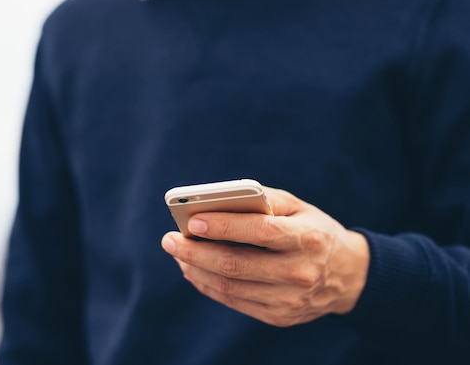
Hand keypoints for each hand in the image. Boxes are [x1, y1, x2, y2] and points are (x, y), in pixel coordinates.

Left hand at [161, 187, 369, 326]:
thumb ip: (261, 199)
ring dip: (196, 270)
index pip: (260, 232)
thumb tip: (216, 201)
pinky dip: (208, 286)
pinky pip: (234, 302)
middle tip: (169, 239)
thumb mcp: (298, 206)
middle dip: (195, 252)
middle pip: (236, 265)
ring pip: (230, 287)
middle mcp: (300, 272)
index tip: (192, 221)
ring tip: (178, 253)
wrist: (348, 275)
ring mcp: (290, 300)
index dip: (224, 227)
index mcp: (307, 238)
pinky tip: (194, 271)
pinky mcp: (280, 317)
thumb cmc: (313, 230)